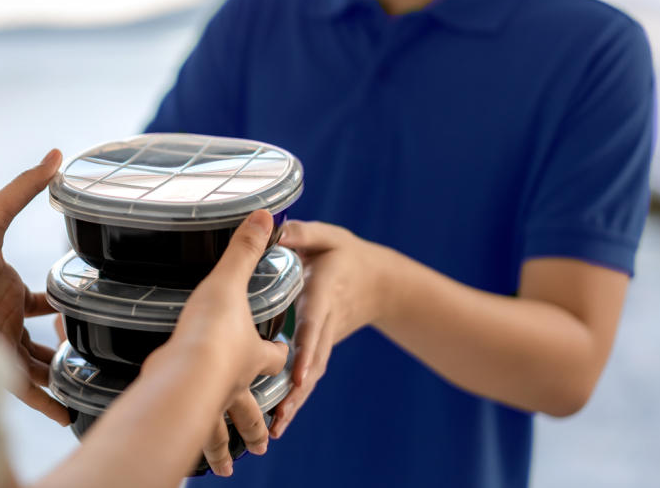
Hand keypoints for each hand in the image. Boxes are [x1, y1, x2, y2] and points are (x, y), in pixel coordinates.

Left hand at [0, 149, 68, 424]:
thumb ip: (26, 187)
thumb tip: (56, 155)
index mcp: (8, 289)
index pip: (41, 302)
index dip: (61, 303)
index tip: (86, 303)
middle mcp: (4, 319)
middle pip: (40, 338)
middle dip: (64, 345)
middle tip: (94, 347)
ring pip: (37, 367)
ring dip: (60, 376)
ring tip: (89, 384)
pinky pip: (25, 390)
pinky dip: (46, 402)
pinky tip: (66, 411)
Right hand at [152, 210, 289, 475]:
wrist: (183, 374)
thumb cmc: (211, 331)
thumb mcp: (230, 280)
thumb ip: (245, 249)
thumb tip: (266, 215)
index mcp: (252, 354)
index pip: (276, 355)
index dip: (284, 355)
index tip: (287, 356)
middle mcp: (235, 385)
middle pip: (252, 408)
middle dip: (257, 423)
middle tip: (265, 442)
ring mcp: (210, 404)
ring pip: (221, 432)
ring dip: (224, 447)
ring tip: (227, 469)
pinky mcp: (183, 417)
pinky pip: (189, 436)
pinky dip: (192, 448)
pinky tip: (186, 456)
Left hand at [268, 220, 397, 437]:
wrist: (381, 282)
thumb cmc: (347, 255)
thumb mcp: (329, 236)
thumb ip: (304, 233)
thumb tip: (277, 230)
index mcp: (324, 294)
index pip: (314, 322)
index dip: (306, 348)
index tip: (297, 374)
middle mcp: (326, 322)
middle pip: (312, 358)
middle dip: (298, 388)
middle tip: (282, 414)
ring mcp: (326, 339)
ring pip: (311, 373)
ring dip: (296, 401)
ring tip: (277, 428)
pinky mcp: (321, 349)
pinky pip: (309, 374)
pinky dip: (297, 398)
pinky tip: (280, 421)